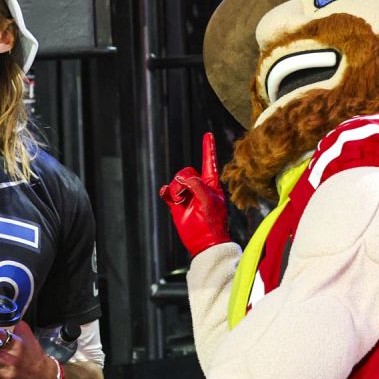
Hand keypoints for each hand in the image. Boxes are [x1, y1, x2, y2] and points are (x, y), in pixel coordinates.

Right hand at [159, 132, 230, 256]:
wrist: (205, 244)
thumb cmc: (212, 222)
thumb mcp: (208, 200)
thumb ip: (196, 184)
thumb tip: (181, 178)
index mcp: (211, 184)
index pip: (209, 162)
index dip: (208, 148)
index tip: (208, 134)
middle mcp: (199, 187)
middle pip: (187, 171)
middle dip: (184, 180)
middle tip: (186, 195)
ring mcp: (188, 196)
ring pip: (176, 182)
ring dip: (176, 189)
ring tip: (180, 201)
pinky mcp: (177, 205)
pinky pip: (168, 192)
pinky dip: (166, 191)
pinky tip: (166, 194)